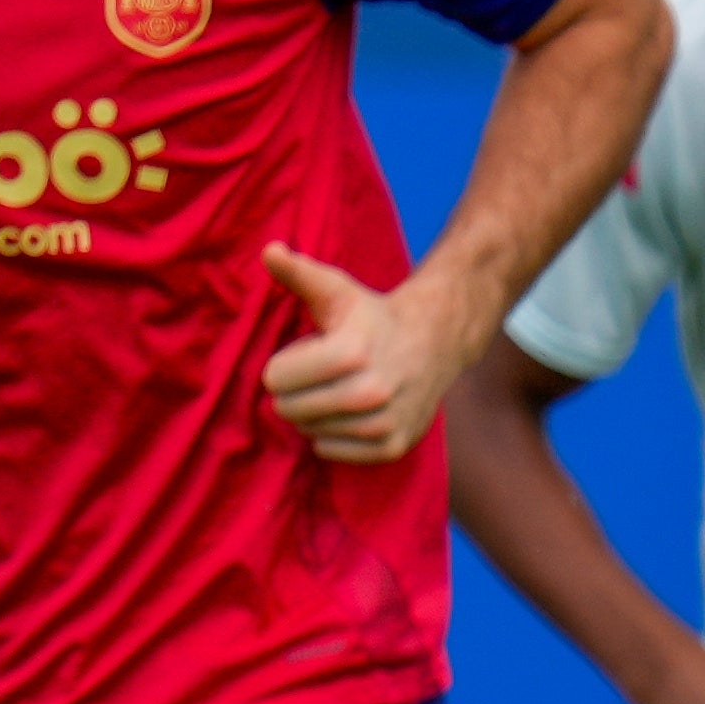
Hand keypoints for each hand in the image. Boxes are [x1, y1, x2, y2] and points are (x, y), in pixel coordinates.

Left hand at [260, 246, 480, 464]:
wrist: (436, 341)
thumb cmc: (373, 315)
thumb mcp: (337, 290)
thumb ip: (298, 272)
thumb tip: (268, 250)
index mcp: (351, 351)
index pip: (275, 379)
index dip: (284, 364)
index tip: (309, 352)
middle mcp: (371, 391)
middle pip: (289, 409)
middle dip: (295, 391)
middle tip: (322, 374)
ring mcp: (385, 422)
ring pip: (310, 432)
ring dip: (315, 413)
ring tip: (339, 390)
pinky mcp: (394, 445)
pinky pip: (332, 453)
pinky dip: (331, 437)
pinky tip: (347, 414)